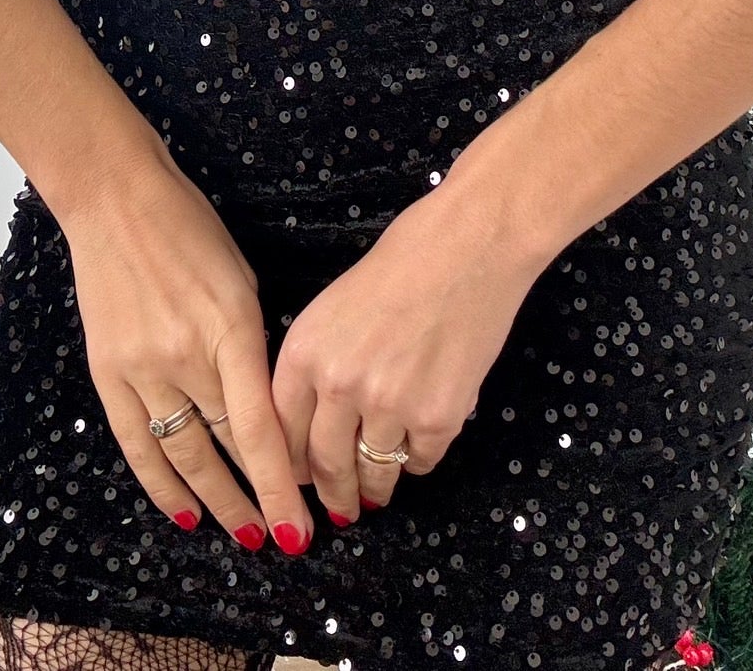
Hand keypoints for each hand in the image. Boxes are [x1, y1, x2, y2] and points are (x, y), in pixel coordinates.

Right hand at [62, 154, 313, 555]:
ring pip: (182, 455)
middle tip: (281, 538)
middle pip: (224, 448)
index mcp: (231, 326)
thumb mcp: (243, 280)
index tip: (300, 526)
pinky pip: (136, 443)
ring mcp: (142, 366)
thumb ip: (254, 345)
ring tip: (243, 536)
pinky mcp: (107, 371)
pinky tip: (183, 512)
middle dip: (255, 500)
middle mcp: (186, 354)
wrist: (116, 201)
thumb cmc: (192, 229)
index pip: (258, 428)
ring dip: (214, 502)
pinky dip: (160, 483)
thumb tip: (269, 409)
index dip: (280, 485)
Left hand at [270, 183, 539, 523]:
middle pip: (323, 465)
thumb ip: (319, 361)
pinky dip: (419, 459)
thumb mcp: (335, 305)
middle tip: (339, 507)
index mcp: (305, 351)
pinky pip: (420, 462)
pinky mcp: (437, 418)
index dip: (288, 467)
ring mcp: (389, 405)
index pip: (280, 433)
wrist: (471, 244)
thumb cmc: (407, 258)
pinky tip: (420, 445)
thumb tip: (317, 421)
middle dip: (332, 493)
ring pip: (373, 474)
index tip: (296, 483)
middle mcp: (339, 384)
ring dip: (374, 489)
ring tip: (376, 494)